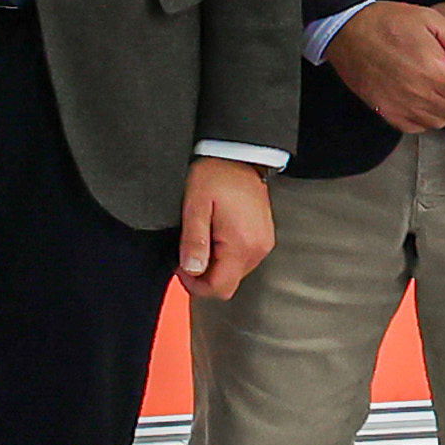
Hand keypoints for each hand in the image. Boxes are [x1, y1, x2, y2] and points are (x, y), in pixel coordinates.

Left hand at [177, 157, 280, 300]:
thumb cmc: (214, 176)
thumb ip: (194, 240)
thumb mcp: (195, 207)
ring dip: (213, 263)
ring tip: (201, 236)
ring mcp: (263, 243)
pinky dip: (224, 254)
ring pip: (234, 272)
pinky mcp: (262, 237)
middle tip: (187, 250)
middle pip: (228, 283)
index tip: (181, 266)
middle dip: (203, 274)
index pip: (221, 288)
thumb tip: (192, 270)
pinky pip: (241, 258)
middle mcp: (258, 249)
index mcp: (242, 245)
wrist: (237, 156)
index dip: (196, 285)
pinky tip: (213, 233)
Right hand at [322, 0, 444, 132]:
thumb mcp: (430, 19)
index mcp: (435, 71)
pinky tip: (425, 104)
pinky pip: (416, 127)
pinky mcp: (385, 111)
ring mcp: (401, 105)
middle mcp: (420, 94)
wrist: (344, 30)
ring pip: (441, 122)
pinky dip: (427, 120)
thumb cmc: (388, 21)